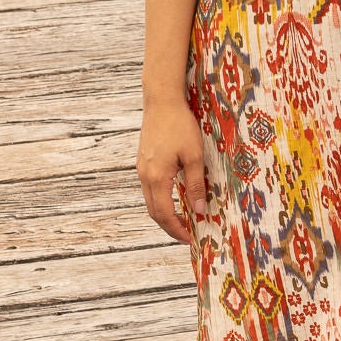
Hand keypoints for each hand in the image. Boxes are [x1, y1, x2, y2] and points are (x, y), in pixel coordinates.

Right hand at [137, 96, 207, 244]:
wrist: (161, 102)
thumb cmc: (180, 126)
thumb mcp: (194, 156)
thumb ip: (195, 184)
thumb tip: (199, 210)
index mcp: (157, 177)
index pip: (165, 214)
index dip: (177, 229)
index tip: (189, 239)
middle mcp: (144, 176)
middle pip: (154, 212)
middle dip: (170, 227)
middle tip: (187, 235)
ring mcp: (142, 169)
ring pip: (150, 201)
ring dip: (165, 214)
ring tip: (182, 221)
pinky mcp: (143, 162)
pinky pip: (150, 189)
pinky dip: (161, 201)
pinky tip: (174, 200)